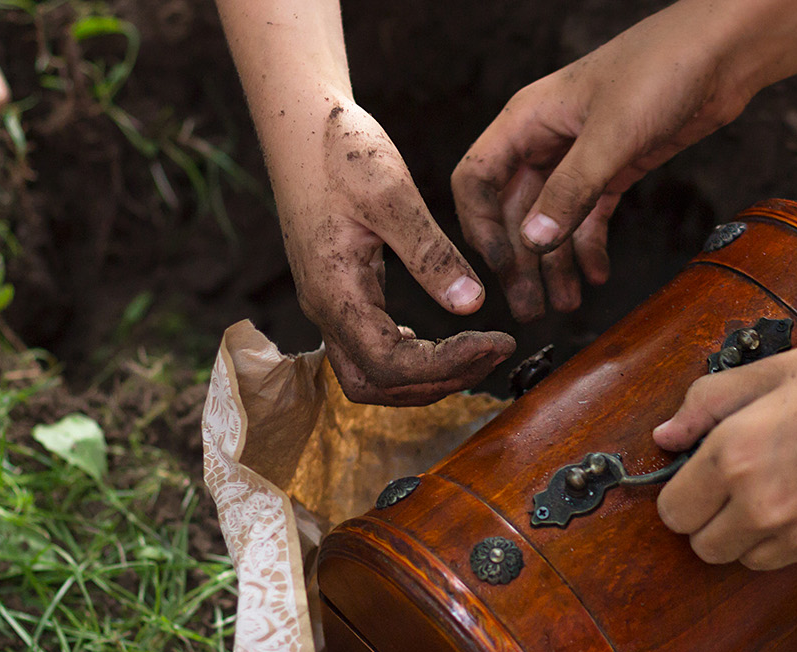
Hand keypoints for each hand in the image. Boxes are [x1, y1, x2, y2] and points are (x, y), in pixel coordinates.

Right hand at [281, 103, 513, 404]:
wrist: (296, 122)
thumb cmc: (339, 149)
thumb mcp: (391, 194)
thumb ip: (430, 253)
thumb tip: (471, 305)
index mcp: (336, 291)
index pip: (392, 365)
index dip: (449, 366)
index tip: (499, 342)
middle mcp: (326, 308)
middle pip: (377, 385)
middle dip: (439, 382)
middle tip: (493, 353)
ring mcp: (329, 302)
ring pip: (372, 373)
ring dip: (427, 375)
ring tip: (479, 348)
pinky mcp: (338, 290)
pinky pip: (370, 346)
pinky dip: (411, 356)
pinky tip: (444, 337)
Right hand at [451, 5, 754, 319]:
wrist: (722, 53)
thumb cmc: (662, 68)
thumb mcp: (611, 134)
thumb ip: (571, 189)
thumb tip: (532, 241)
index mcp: (527, 119)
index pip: (478, 177)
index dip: (481, 225)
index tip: (502, 267)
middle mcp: (546, 139)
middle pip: (515, 208)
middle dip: (521, 260)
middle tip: (530, 307)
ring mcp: (581, 155)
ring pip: (553, 218)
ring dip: (555, 262)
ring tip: (563, 304)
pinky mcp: (616, 167)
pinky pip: (590, 216)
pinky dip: (590, 246)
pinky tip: (597, 275)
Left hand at [651, 326, 796, 569]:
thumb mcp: (776, 369)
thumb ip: (709, 403)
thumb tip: (666, 436)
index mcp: (736, 455)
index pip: (672, 510)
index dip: (682, 490)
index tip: (700, 474)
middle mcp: (762, 506)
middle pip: (703, 547)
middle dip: (711, 518)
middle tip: (738, 482)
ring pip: (747, 558)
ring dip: (751, 532)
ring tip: (787, 483)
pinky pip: (793, 559)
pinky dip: (795, 536)